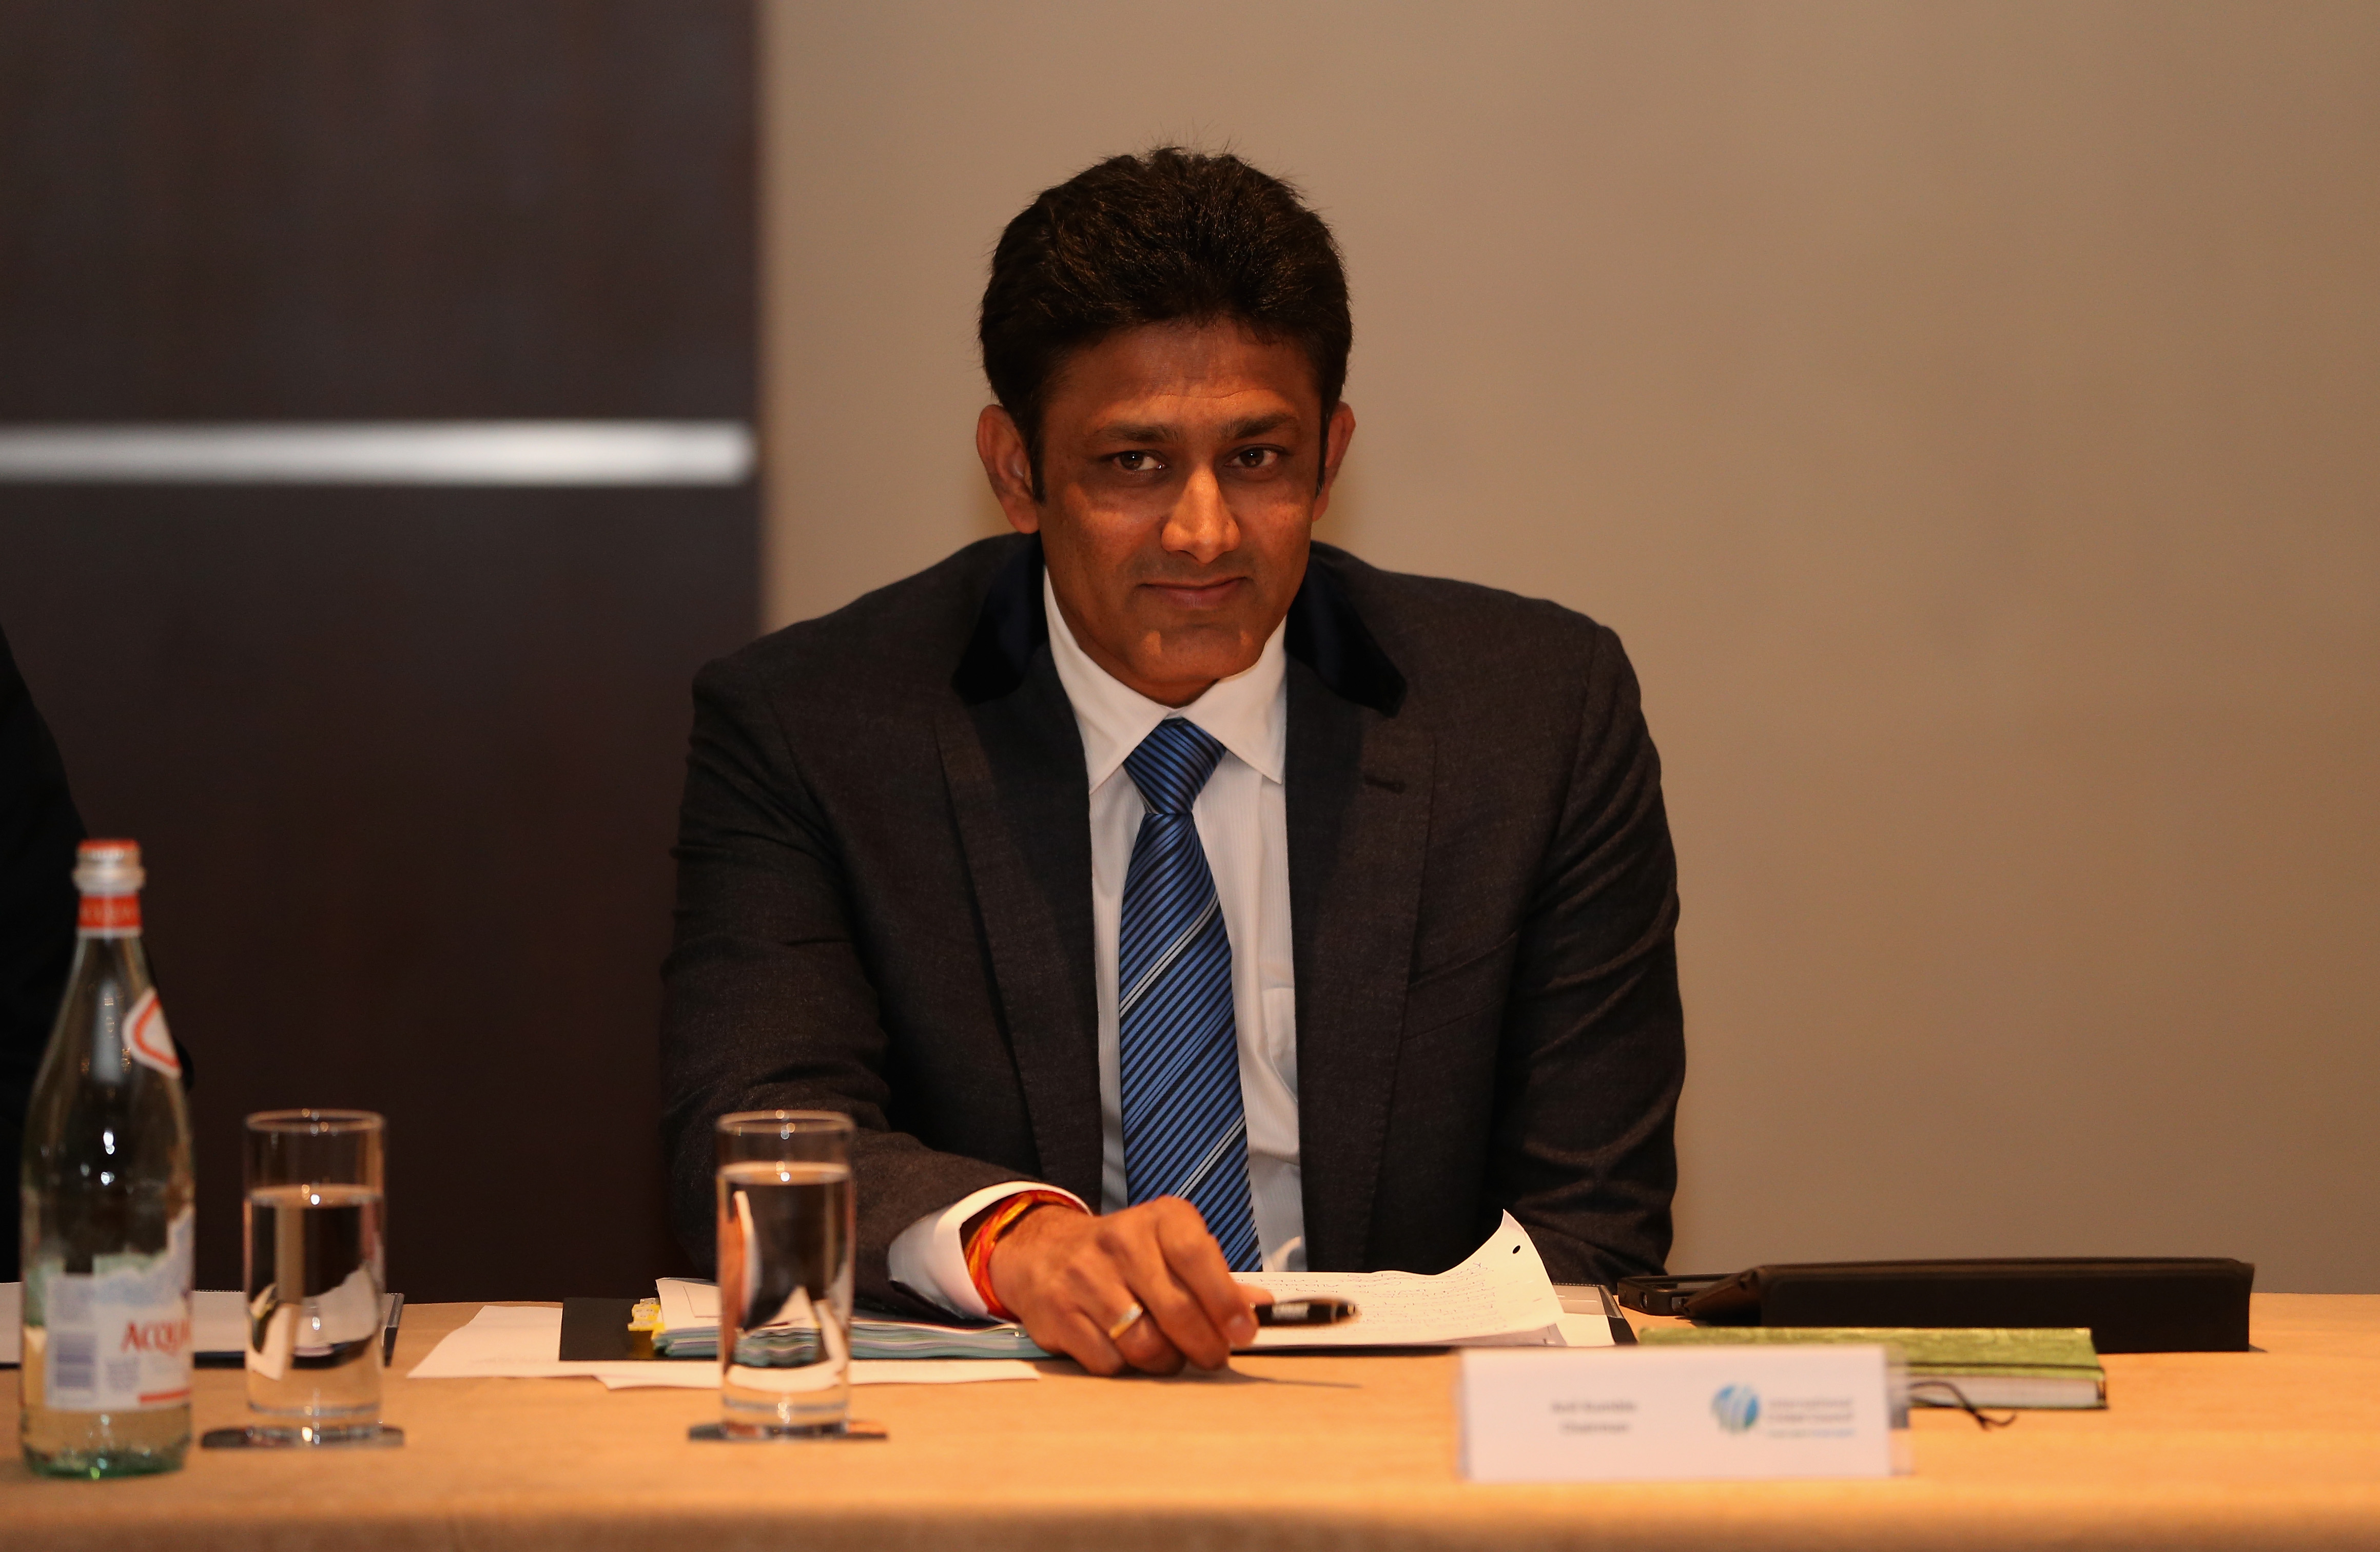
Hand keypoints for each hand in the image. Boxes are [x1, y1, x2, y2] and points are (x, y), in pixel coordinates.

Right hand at [988, 1197, 1270, 1374]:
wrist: (1043, 1251)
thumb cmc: (1124, 1256)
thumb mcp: (1170, 1248)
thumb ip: (1215, 1277)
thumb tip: (1261, 1304)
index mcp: (1159, 1218)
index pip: (1197, 1256)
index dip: (1225, 1301)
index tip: (1244, 1333)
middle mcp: (1120, 1240)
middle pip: (1176, 1310)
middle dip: (1205, 1346)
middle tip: (1214, 1357)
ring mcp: (1084, 1276)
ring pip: (1144, 1344)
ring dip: (1166, 1361)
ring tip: (1169, 1354)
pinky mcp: (1058, 1312)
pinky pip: (1109, 1362)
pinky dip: (1125, 1367)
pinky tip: (1125, 1350)